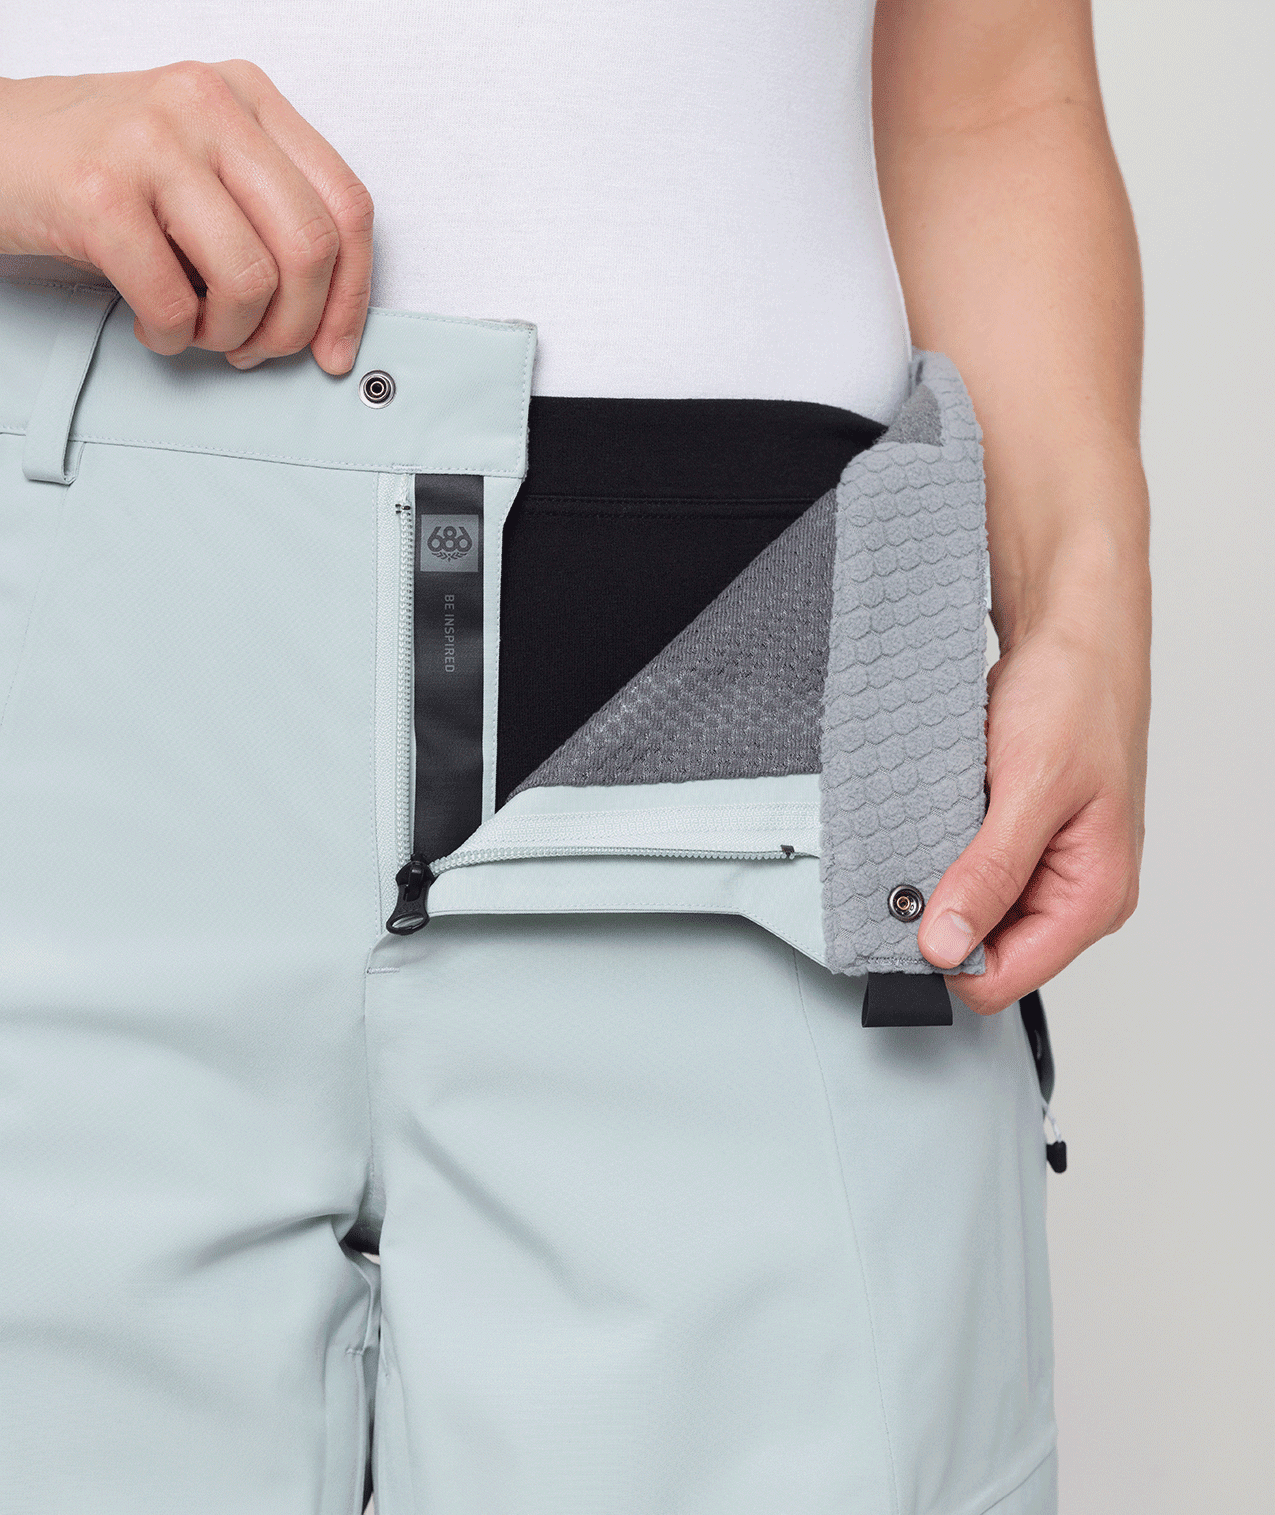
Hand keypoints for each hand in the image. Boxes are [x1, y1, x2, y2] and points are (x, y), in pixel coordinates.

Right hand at [0, 60, 372, 373]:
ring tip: (195, 328)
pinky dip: (171, 337)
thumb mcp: (204, 168)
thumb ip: (270, 215)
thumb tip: (332, 321)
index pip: (346, 206)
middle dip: (291, 327)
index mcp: (248, 97)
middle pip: (310, 247)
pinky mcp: (99, 192)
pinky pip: (175, 303)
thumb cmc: (104, 172)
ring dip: (228, 335)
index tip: (334, 349)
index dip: (352, 296)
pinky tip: (152, 323)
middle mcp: (207, 105)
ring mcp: (151, 142)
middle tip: (253, 348)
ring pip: (251, 281)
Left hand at [917, 584, 1149, 1014]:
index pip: (1003, 979)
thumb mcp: (1031, 789)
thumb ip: (989, 874)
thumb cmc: (1077, 697)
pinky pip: (967, 872)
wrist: (1073, 636)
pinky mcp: (1018, 843)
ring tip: (930, 828)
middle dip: (939, 916)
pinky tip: (937, 816)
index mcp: (1093, 898)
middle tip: (908, 859)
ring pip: (969, 912)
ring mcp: (1045, 870)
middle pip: (984, 952)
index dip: (945, 958)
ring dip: (938, 880)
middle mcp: (1073, 894)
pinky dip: (941, 851)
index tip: (903, 916)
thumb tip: (945, 944)